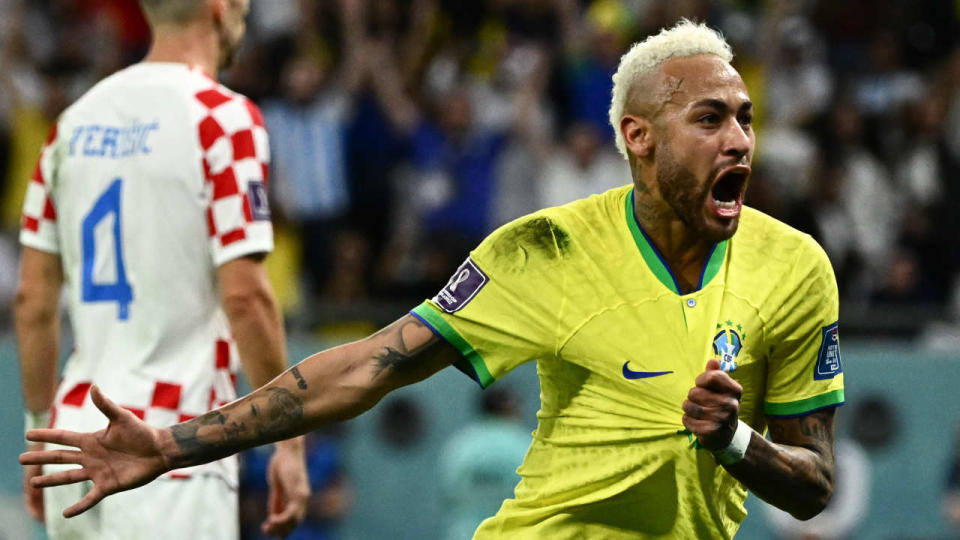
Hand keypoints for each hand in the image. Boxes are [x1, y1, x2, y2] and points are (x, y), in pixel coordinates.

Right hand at [19, 385, 170, 517]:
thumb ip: (106, 405)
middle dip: (41, 458)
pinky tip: (65, 513)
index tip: (28, 434)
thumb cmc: (142, 432)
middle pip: (60, 458)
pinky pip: (90, 498)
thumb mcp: (122, 418)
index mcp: (92, 440)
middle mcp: (91, 457)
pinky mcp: (108, 485)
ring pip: (69, 477)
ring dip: (51, 481)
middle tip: (20, 458)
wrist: (159, 450)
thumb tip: (93, 386)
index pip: (64, 438)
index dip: (47, 435)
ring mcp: (98, 472)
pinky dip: (78, 506)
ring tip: (33, 483)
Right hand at [262, 438, 309, 537]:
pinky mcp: (300, 492)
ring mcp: (303, 496)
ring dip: (280, 527)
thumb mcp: (277, 485)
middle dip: (281, 530)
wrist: (288, 449)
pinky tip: (271, 520)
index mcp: (298, 496)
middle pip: (295, 522)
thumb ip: (277, 500)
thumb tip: (273, 516)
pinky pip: (292, 512)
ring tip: (267, 528)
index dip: (282, 526)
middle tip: (266, 531)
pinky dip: (282, 519)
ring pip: (295, 520)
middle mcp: (303, 498)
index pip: (293, 518)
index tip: (268, 529)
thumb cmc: (282, 463)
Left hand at [682, 359, 742, 450]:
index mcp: (735, 390)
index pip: (712, 376)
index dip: (701, 380)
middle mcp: (731, 404)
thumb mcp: (722, 390)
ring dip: (688, 408)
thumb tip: (713, 360)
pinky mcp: (710, 431)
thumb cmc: (720, 406)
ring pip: (688, 406)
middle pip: (695, 392)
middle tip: (700, 402)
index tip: (701, 385)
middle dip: (692, 396)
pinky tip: (696, 422)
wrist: (727, 436)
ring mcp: (721, 419)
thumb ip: (716, 374)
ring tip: (695, 411)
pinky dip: (687, 420)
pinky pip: (686, 420)